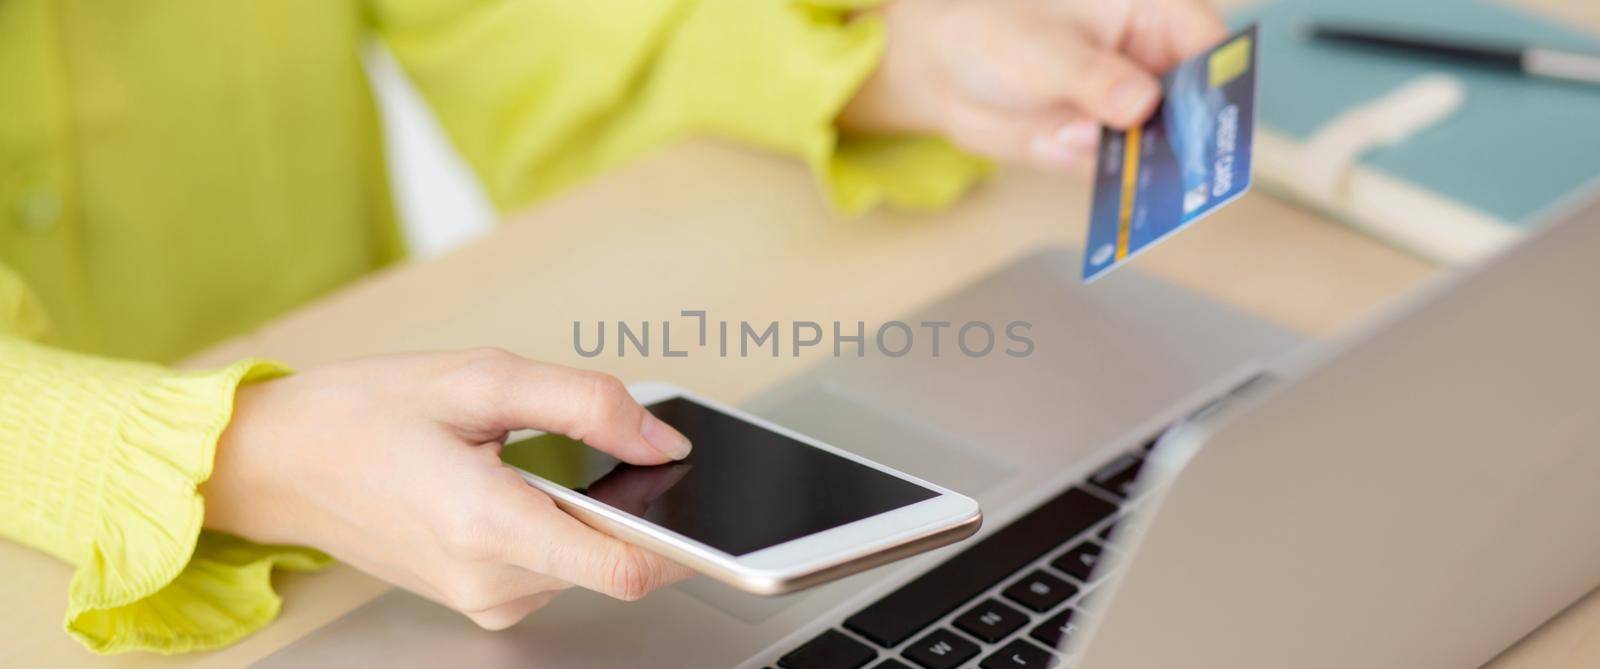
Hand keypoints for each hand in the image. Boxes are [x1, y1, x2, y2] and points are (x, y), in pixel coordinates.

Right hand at [201, 349, 695, 629]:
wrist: (281, 461)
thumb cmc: (364, 414)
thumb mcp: (482, 379)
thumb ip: (586, 404)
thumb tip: (663, 436)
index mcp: (490, 526)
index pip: (628, 569)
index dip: (679, 536)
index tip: (698, 501)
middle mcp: (490, 581)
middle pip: (614, 559)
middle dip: (624, 501)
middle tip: (584, 442)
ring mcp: (484, 599)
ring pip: (586, 561)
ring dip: (585, 510)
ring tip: (526, 457)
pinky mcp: (480, 599)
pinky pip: (553, 565)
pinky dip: (558, 525)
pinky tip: (515, 482)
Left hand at [841, 0, 1226, 169]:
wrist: (944, 68)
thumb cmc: (993, 30)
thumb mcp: (1039, 48)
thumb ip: (1091, 76)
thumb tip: (1140, 103)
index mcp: (1151, 12)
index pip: (1209, 46)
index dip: (1221, 86)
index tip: (1217, 124)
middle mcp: (1150, 63)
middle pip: (1195, 106)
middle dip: (1190, 142)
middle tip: (1189, 175)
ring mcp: (1129, 111)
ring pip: (1161, 149)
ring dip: (1152, 173)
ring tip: (1147, 193)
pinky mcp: (1105, 148)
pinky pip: (1123, 176)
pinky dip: (1117, 190)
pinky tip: (1115, 202)